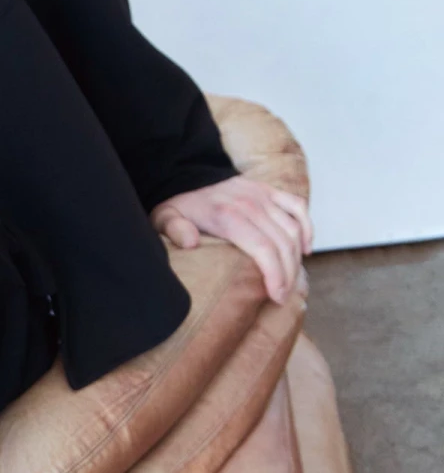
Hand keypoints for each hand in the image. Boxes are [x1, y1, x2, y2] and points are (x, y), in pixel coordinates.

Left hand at [152, 176, 314, 304]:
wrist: (187, 175)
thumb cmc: (178, 205)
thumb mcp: (165, 218)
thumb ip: (175, 230)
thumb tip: (191, 243)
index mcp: (228, 216)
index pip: (263, 248)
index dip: (275, 274)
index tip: (277, 295)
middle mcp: (251, 204)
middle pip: (282, 243)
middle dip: (288, 273)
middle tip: (283, 297)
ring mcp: (263, 196)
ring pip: (293, 229)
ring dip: (297, 257)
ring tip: (292, 281)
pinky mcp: (270, 191)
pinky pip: (298, 207)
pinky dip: (307, 228)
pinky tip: (306, 249)